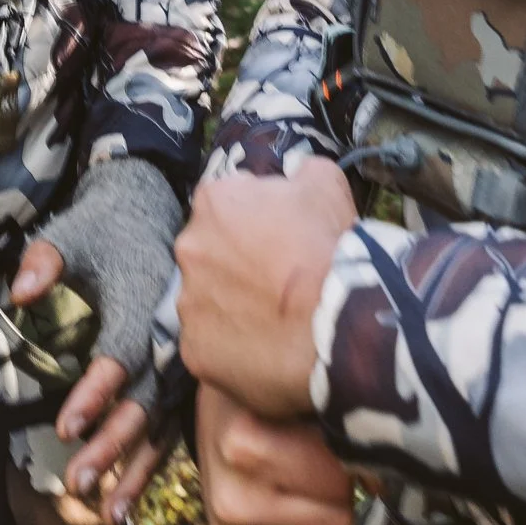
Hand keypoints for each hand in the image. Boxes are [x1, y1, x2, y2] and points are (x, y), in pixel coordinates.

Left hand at [9, 236, 164, 524]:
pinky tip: (132, 495)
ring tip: (110, 514)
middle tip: (76, 485)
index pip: (122, 355)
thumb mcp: (71, 232)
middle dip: (113, 445)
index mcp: (144, 304)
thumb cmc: (105, 227)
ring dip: (137, 468)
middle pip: (146, 400)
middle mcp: (171, 338)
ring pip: (165, 421)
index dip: (96, 392)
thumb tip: (19, 294)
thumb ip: (44, 260)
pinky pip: (175, 421)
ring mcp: (183, 358)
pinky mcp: (185, 372)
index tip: (65, 427)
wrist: (155, 209)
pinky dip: (155, 460)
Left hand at [174, 161, 356, 420]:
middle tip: (275, 281)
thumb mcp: (325, 183)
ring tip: (272, 323)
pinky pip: (210, 348)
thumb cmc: (328, 246)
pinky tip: (263, 353)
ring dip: (231, 308)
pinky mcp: (195, 352)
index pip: (224, 204)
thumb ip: (301, 171)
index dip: (253, 221)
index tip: (277, 239)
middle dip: (236, 265)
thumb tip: (294, 174)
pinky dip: (231, 350)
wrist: (337, 320)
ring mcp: (188, 305)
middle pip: (210, 254)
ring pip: (207, 302)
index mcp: (214, 203)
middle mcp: (190, 249)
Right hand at [195, 381, 356, 524]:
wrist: (216, 427)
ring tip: (303, 495)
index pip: (337, 480)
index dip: (344, 461)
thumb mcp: (297, 396)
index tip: (329, 444)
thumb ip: (340, 426)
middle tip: (318, 474)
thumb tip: (380, 481)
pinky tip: (293, 523)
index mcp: (243, 447)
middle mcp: (231, 503)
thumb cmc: (265, 408)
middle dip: (339, 498)